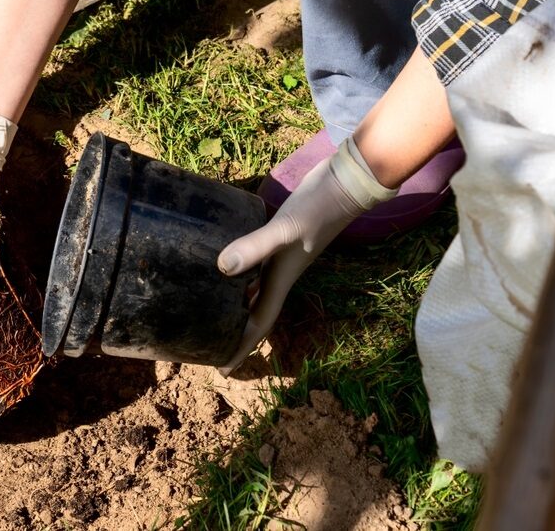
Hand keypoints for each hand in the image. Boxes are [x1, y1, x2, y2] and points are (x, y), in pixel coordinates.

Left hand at [215, 137, 397, 375]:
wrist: (346, 183)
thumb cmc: (318, 208)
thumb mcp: (284, 229)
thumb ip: (255, 247)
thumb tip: (223, 268)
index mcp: (280, 281)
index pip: (257, 324)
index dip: (240, 348)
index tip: (223, 371)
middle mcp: (279, 274)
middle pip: (254, 313)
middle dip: (234, 333)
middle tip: (208, 346)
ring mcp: (280, 257)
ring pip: (254, 291)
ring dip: (236, 306)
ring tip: (211, 315)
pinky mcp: (279, 238)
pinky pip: (255, 267)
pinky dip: (240, 275)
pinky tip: (226, 270)